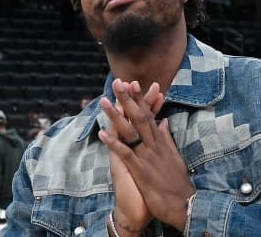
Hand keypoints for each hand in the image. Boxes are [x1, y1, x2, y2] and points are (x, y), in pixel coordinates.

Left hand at [99, 79, 194, 231]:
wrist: (185, 206)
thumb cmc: (177, 181)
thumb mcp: (173, 155)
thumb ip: (166, 137)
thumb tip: (163, 120)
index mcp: (159, 140)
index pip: (148, 114)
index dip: (139, 98)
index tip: (132, 83)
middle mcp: (152, 144)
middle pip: (138, 117)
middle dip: (127, 98)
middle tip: (117, 82)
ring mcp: (146, 156)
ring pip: (130, 131)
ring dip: (116, 115)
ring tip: (104, 101)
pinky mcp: (141, 170)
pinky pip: (125, 154)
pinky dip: (114, 143)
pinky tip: (102, 133)